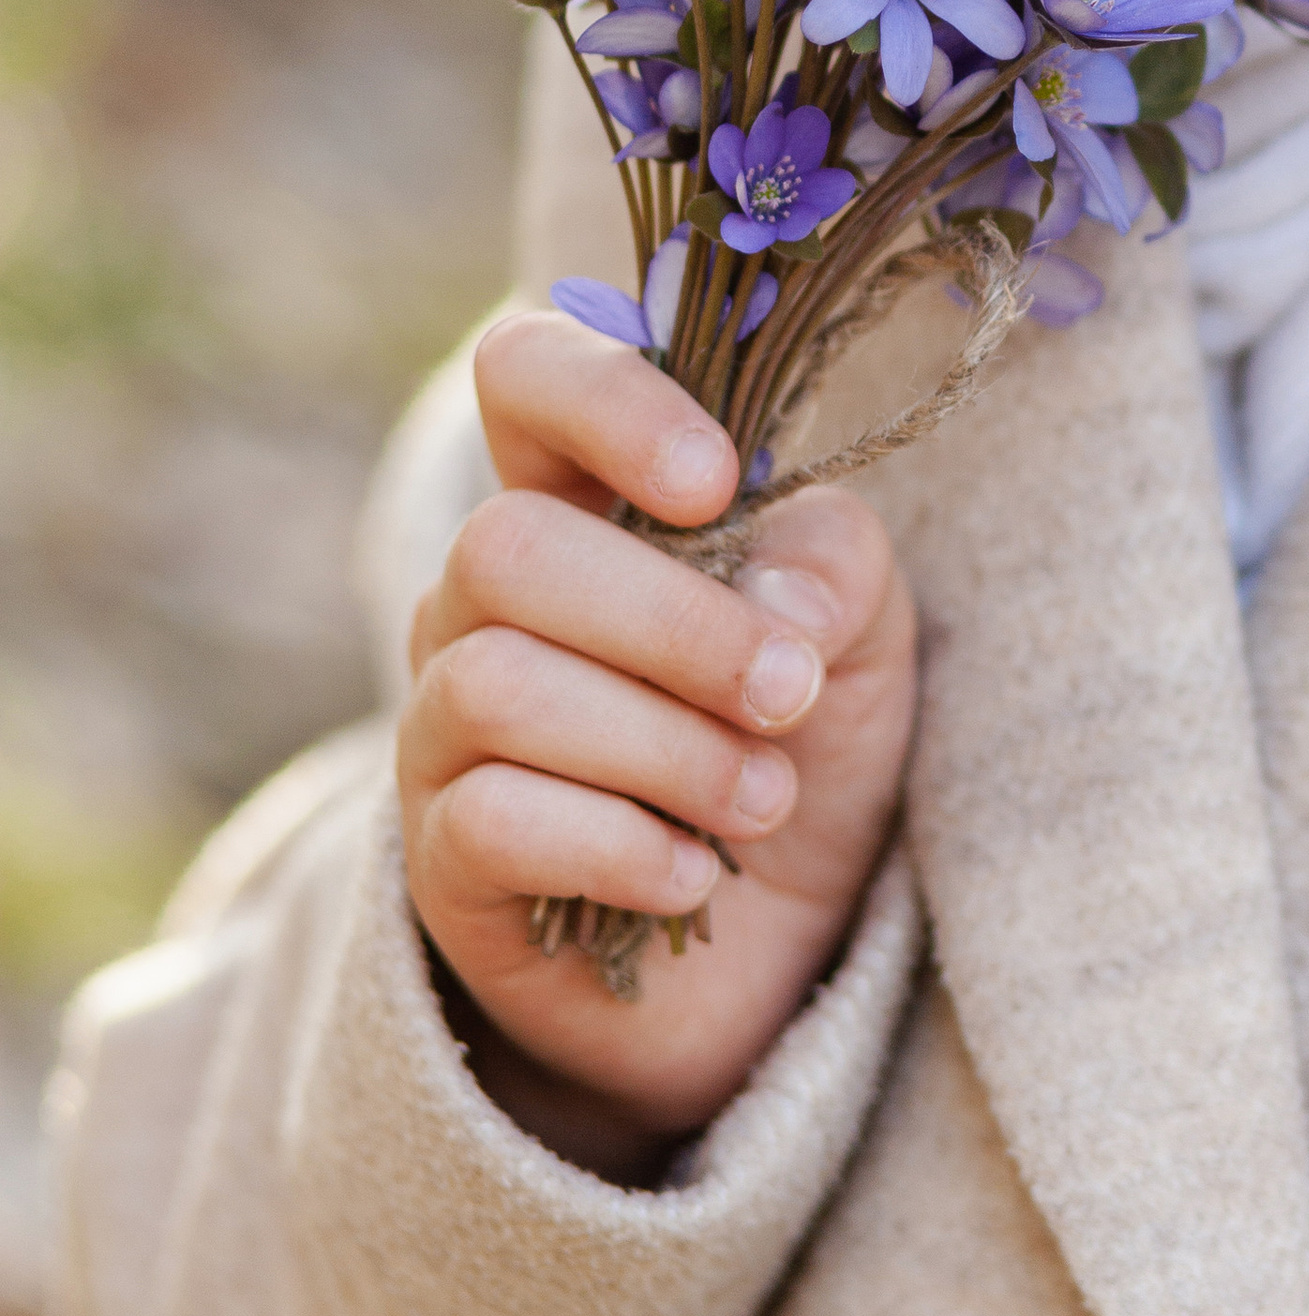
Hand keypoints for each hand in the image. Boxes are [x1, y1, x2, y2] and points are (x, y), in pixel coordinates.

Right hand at [397, 308, 914, 1174]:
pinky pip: (493, 818)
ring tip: (763, 798)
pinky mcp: (443, 856)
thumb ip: (832, 569)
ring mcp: (445, 726)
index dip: (606, 398)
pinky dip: (625, 846)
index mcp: (582, 495)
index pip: (524, 371)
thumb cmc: (801, 739)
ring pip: (497, 684)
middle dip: (674, 624)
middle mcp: (483, 597)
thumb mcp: (859, 632)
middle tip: (789, 694)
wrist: (781, 944)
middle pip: (503, 545)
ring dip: (666, 747)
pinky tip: (695, 875)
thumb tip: (775, 606)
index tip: (714, 483)